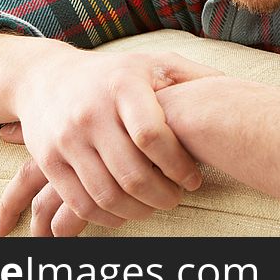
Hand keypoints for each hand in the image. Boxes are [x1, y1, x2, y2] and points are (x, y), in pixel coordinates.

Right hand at [1, 49, 220, 235]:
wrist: (47, 78)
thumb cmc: (116, 74)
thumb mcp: (154, 63)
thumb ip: (193, 76)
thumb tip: (232, 94)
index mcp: (123, 84)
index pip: (152, 136)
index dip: (178, 165)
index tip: (193, 179)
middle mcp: (90, 111)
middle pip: (132, 173)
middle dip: (163, 196)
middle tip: (177, 197)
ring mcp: (66, 138)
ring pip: (107, 194)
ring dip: (139, 211)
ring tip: (156, 205)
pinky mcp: (49, 160)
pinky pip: (81, 203)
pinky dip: (109, 217)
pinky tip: (127, 211)